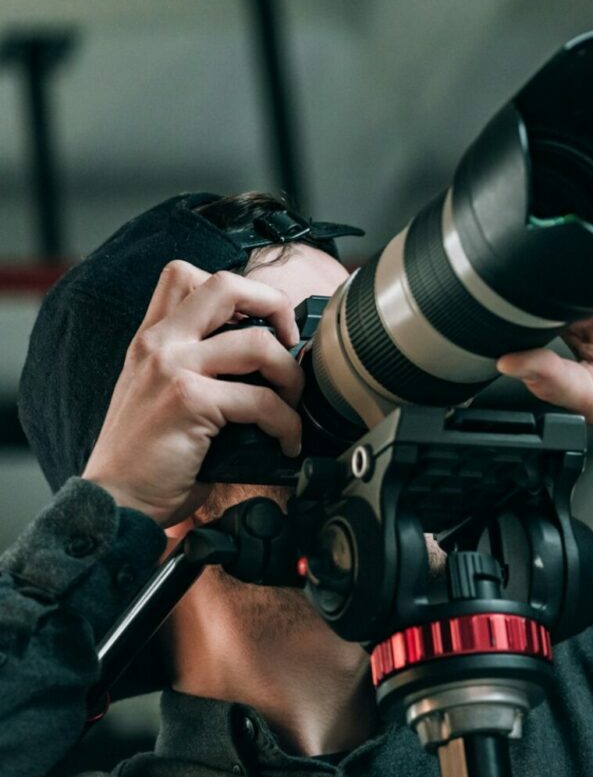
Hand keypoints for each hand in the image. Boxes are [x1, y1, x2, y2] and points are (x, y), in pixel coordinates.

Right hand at [82, 261, 303, 526]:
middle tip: (292, 343)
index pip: (186, 275)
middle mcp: (158, 344)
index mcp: (152, 338)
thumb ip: (203, 369)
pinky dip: (288, 423)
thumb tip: (271, 365)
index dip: (239, 289)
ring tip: (292, 405)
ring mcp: (171, 368)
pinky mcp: (188, 400)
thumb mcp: (165, 396)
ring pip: (259, 344)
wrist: (116, 501)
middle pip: (226, 285)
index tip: (265, 323)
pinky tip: (287, 442)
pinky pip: (262, 400)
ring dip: (291, 376)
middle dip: (275, 305)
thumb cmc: (150, 459)